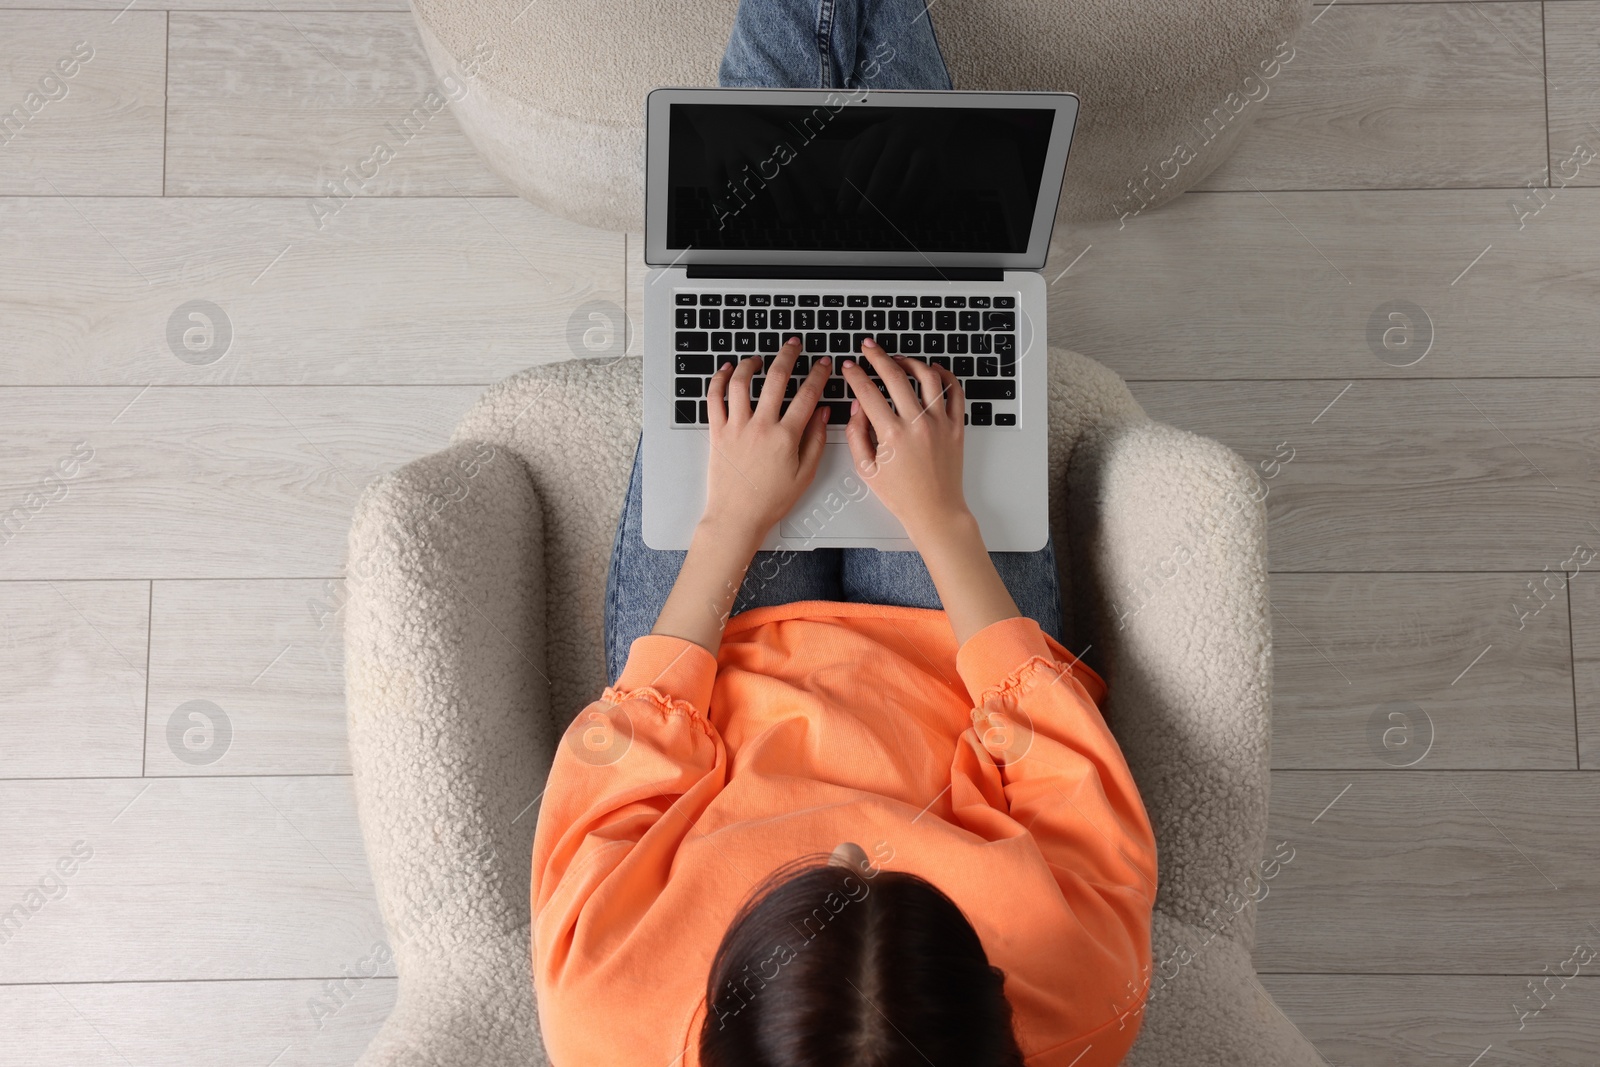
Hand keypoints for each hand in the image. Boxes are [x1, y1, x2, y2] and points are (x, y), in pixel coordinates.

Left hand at [702, 338, 834, 542]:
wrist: (737, 517)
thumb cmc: (771, 501)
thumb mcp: (805, 474)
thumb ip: (816, 440)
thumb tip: (823, 412)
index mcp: (786, 436)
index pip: (807, 395)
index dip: (818, 374)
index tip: (823, 363)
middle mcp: (761, 426)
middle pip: (776, 379)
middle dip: (788, 356)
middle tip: (793, 345)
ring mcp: (736, 427)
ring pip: (742, 383)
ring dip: (751, 364)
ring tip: (759, 358)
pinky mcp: (717, 432)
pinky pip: (714, 399)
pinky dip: (719, 380)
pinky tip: (726, 370)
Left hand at [836, 113, 944, 216]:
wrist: (925, 118)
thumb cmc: (887, 138)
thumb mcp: (864, 141)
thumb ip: (849, 161)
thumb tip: (845, 194)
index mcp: (878, 134)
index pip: (860, 163)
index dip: (850, 188)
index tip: (843, 209)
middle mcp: (902, 138)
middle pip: (885, 171)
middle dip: (872, 197)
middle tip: (863, 217)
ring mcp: (924, 149)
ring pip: (915, 178)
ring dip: (899, 202)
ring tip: (887, 217)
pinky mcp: (942, 162)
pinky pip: (939, 186)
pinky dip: (929, 202)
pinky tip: (918, 211)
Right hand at [840, 340, 969, 540]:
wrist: (935, 512)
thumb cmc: (903, 496)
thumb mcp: (867, 469)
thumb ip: (856, 434)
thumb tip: (857, 406)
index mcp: (892, 435)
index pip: (868, 393)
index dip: (855, 375)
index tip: (849, 367)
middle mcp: (918, 424)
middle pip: (895, 376)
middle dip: (878, 357)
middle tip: (868, 348)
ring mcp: (940, 424)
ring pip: (927, 377)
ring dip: (910, 362)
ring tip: (899, 359)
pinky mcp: (957, 427)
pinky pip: (955, 393)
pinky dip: (946, 376)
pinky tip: (934, 369)